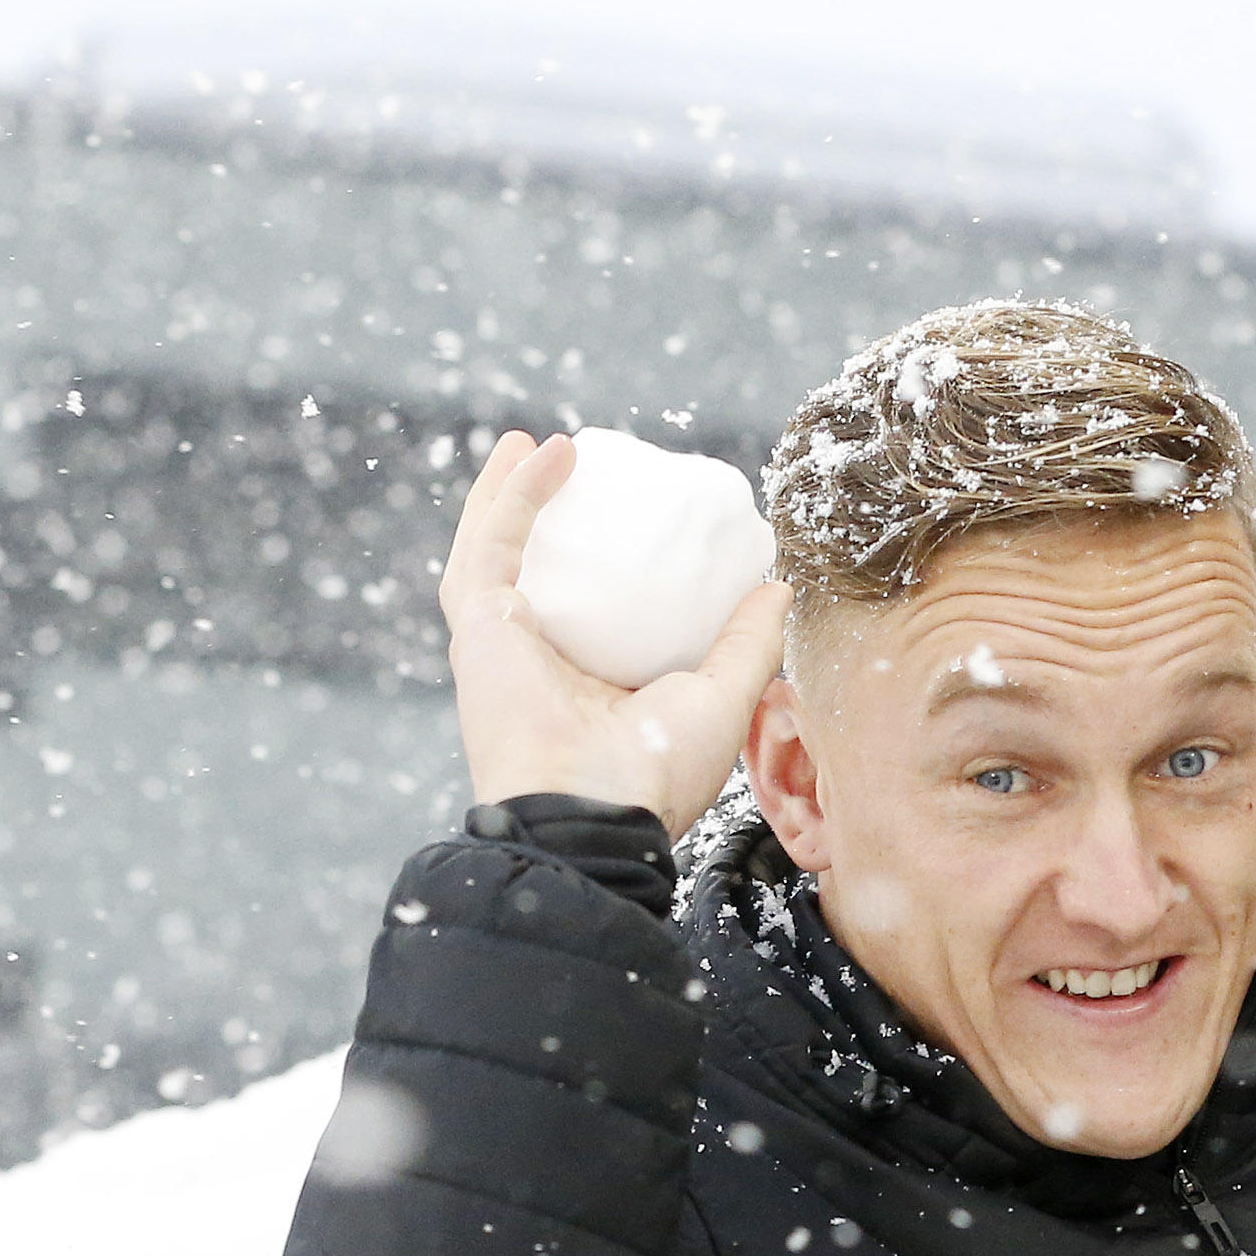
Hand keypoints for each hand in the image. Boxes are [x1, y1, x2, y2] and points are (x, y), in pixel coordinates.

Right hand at [438, 431, 790, 834]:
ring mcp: (503, 645)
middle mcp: (542, 662)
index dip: (611, 566)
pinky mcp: (479, 627)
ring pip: (494, 550)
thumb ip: (747, 644)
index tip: (641, 521)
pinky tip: (541, 450)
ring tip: (536, 442)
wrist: (595, 813)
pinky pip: (491, 544)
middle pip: (535, 575)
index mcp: (593, 684)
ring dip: (509, 492)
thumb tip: (776, 586)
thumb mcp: (721, 699)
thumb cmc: (658, 773)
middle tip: (574, 471)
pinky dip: (512, 494)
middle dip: (540, 520)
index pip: (598, 612)